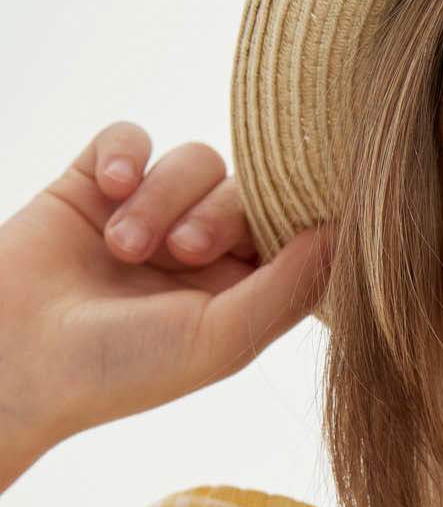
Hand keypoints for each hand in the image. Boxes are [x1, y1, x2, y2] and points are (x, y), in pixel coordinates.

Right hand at [0, 120, 334, 459]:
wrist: (15, 360)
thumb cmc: (122, 369)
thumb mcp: (221, 340)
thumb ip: (287, 288)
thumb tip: (346, 234)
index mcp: (241, 291)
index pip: (292, 232)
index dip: (292, 218)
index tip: (297, 213)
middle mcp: (201, 250)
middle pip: (246, 189)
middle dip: (218, 214)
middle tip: (182, 252)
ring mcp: (149, 214)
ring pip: (193, 161)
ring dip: (163, 197)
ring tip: (123, 246)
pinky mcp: (94, 184)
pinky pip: (132, 137)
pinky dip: (127, 155)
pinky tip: (110, 190)